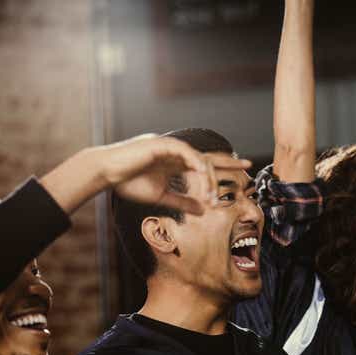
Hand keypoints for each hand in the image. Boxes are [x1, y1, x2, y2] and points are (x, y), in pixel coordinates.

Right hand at [96, 135, 251, 213]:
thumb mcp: (161, 196)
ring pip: (199, 159)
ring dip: (208, 178)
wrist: (107, 174)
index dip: (223, 167)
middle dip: (229, 161)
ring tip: (212, 197)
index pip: (205, 163)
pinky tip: (204, 175)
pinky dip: (196, 164)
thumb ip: (183, 201)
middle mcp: (176, 152)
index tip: (242, 171)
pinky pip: (186, 153)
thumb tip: (203, 210)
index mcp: (175, 162)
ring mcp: (170, 146)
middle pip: (208, 156)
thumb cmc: (129, 183)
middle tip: (248, 165)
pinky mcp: (162, 144)